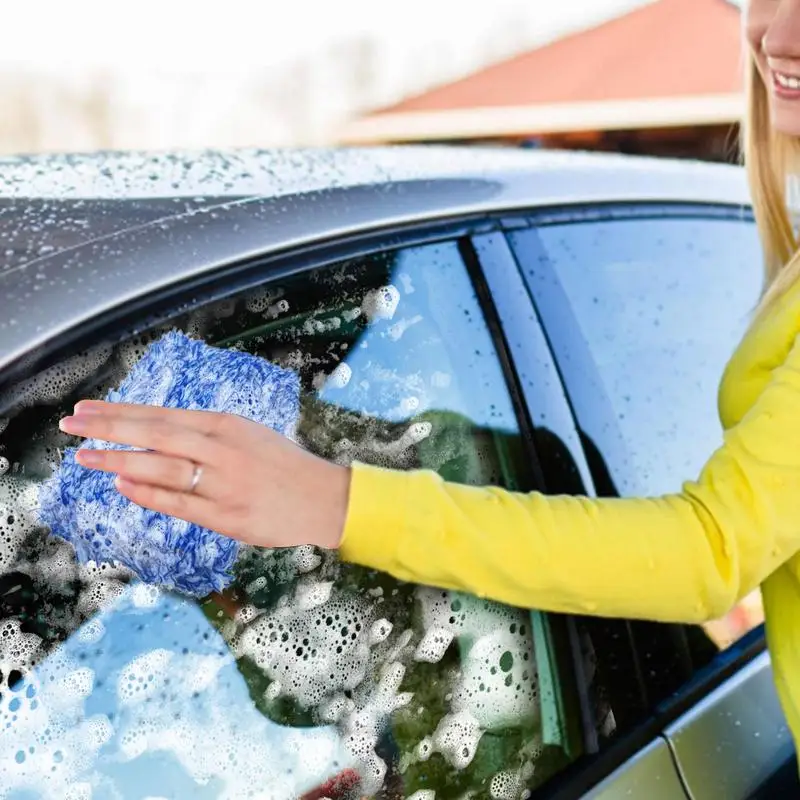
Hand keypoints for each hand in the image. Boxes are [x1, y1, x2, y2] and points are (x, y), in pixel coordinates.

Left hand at [59, 400, 350, 550]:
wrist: (324, 498)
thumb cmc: (284, 465)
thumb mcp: (248, 435)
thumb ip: (206, 434)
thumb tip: (157, 435)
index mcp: (227, 425)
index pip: (163, 414)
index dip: (121, 411)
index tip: (87, 410)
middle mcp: (223, 448)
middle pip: (156, 434)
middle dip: (110, 427)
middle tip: (72, 425)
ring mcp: (225, 483)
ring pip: (163, 467)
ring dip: (120, 461)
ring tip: (85, 458)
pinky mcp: (228, 515)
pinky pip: (179, 503)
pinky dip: (148, 494)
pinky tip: (122, 485)